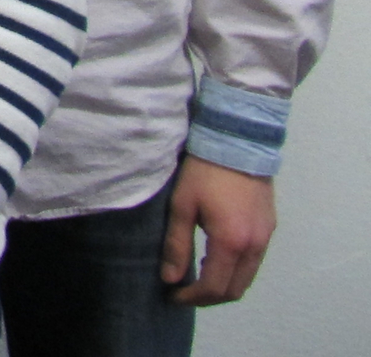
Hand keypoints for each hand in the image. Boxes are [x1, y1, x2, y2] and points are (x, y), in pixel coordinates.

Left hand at [162, 154, 276, 305]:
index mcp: (231, 243)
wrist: (237, 142)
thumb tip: (170, 278)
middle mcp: (254, 246)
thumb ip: (177, 244)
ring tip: (197, 278)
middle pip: (235, 289)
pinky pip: (254, 261)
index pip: (215, 287)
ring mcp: (265, 238)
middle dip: (209, 297)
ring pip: (247, 277)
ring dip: (224, 285)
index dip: (192, 297)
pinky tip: (215, 259)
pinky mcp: (269, 227)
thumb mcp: (182, 206)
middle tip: (184, 292)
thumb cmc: (203, 171)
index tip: (172, 295)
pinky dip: (235, 270)